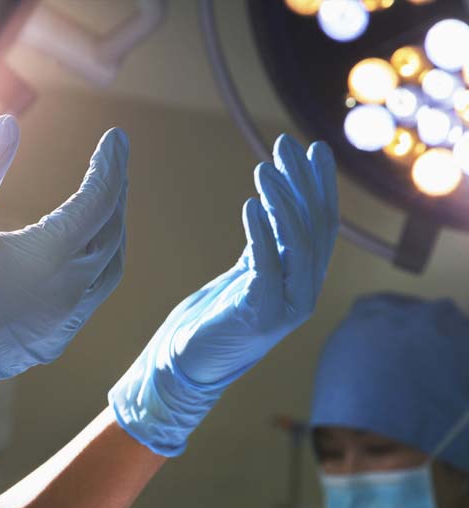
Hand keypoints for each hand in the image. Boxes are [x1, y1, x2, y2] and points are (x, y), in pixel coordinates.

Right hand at [0, 115, 128, 446]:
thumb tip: (9, 124)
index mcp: (48, 260)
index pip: (97, 202)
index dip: (110, 166)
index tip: (116, 137)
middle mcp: (67, 296)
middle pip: (111, 236)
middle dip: (115, 196)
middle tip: (112, 165)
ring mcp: (62, 326)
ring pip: (108, 272)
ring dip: (110, 235)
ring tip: (104, 204)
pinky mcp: (50, 343)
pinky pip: (89, 300)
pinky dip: (94, 268)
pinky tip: (78, 256)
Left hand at [108, 134, 337, 456]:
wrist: (185, 364)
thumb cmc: (213, 317)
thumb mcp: (246, 272)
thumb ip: (267, 244)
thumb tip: (275, 202)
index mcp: (302, 280)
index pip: (320, 225)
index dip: (319, 187)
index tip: (313, 149)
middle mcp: (303, 292)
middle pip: (313, 228)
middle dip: (302, 182)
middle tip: (286, 143)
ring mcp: (287, 308)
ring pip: (298, 246)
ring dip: (282, 203)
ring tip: (265, 169)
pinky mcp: (260, 318)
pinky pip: (267, 269)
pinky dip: (261, 236)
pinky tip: (250, 206)